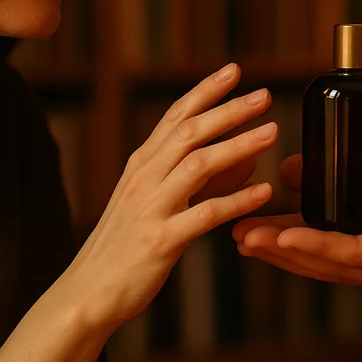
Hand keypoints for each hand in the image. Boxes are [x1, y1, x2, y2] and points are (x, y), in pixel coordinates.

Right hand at [62, 63, 276, 331]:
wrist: (88, 292)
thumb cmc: (126, 247)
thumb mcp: (157, 203)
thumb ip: (201, 179)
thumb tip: (245, 156)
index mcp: (141, 165)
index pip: (175, 116)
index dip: (205, 91)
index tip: (234, 70)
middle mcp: (144, 178)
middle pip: (190, 132)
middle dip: (229, 110)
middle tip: (265, 95)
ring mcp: (151, 207)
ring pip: (198, 164)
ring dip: (239, 144)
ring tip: (273, 132)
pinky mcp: (161, 240)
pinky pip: (205, 214)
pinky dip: (237, 200)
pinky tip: (264, 192)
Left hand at [232, 155, 361, 296]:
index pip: (351, 255)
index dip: (311, 244)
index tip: (274, 233)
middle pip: (329, 265)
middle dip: (282, 251)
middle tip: (239, 234)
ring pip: (330, 266)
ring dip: (287, 254)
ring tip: (246, 239)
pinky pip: (343, 261)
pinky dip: (310, 251)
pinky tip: (286, 240)